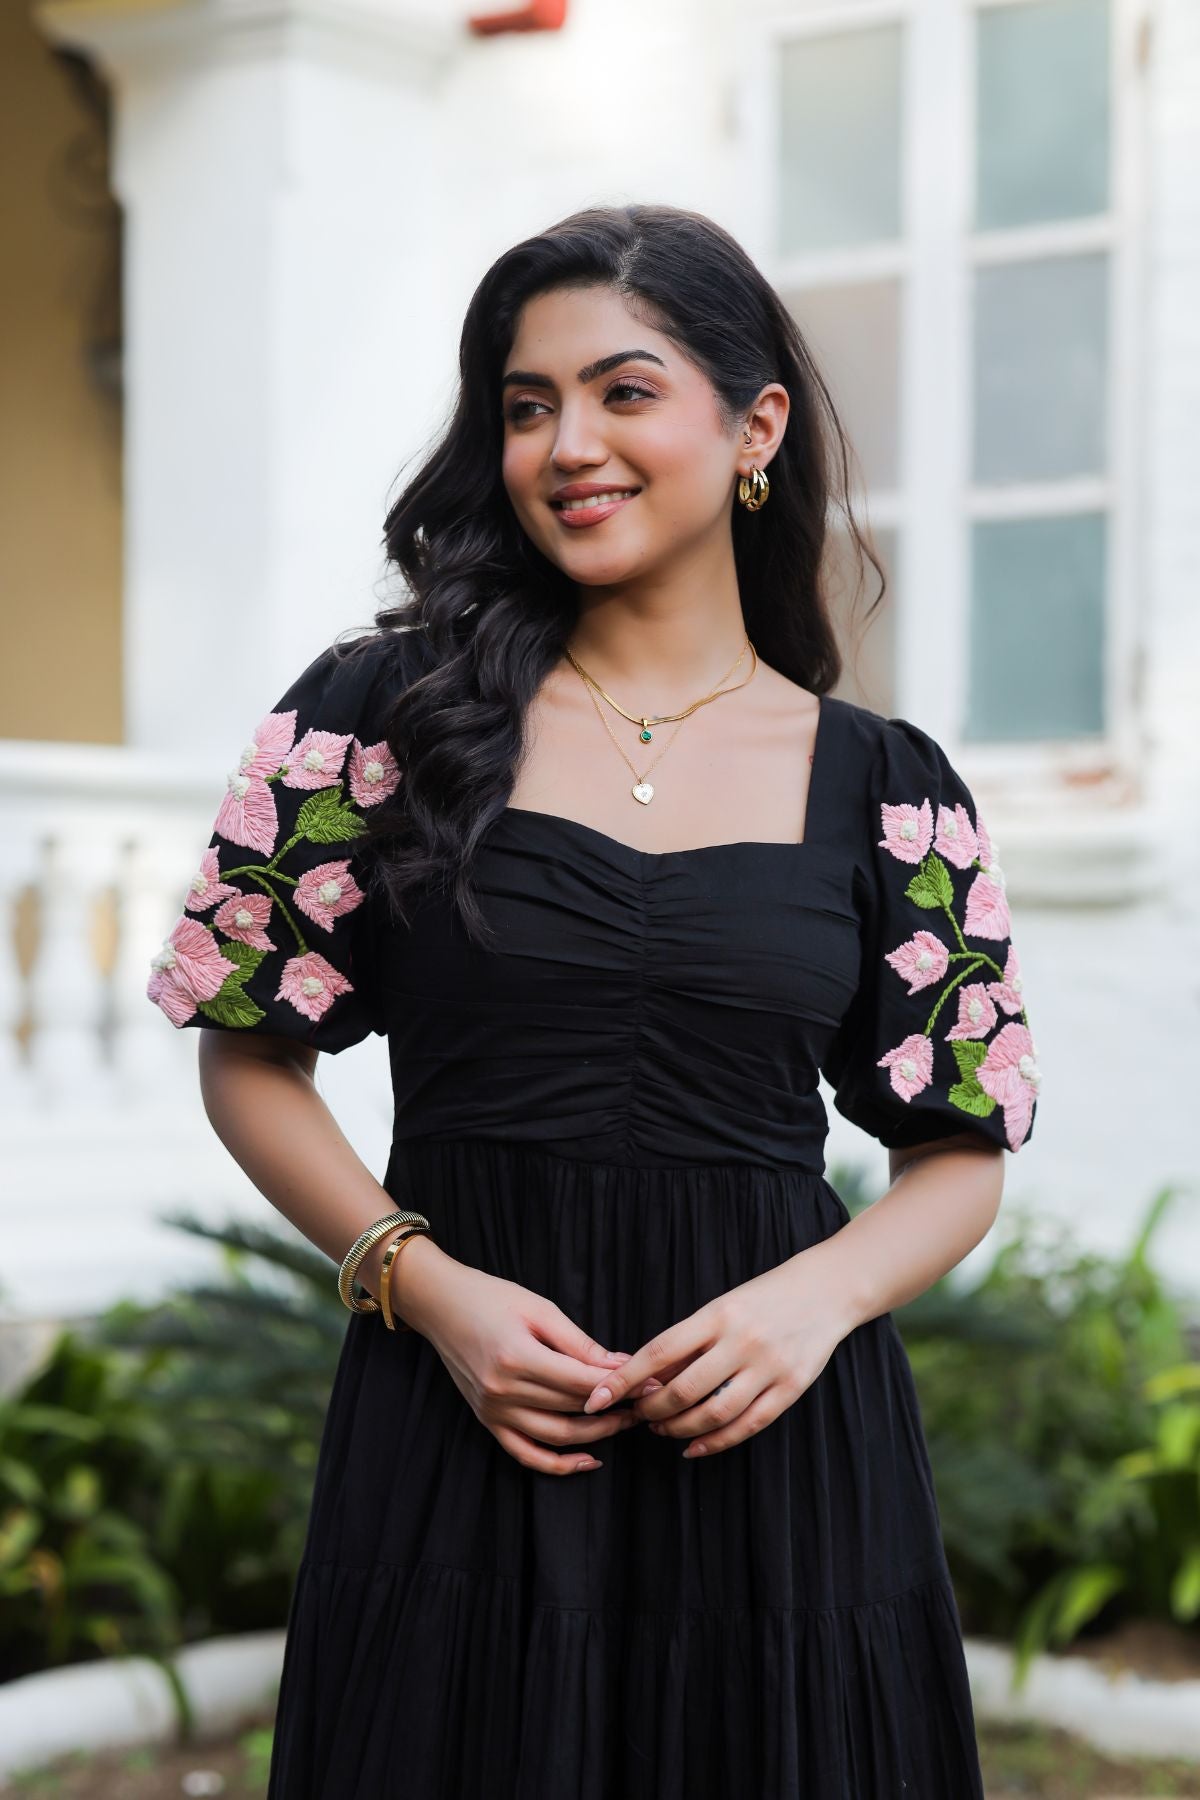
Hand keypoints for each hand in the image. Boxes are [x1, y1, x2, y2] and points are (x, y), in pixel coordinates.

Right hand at [420, 1260, 639, 1474]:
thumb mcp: (539, 1309)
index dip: (620, 1384)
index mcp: (517, 1356)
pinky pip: (526, 1453)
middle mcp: (503, 1390)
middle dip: (616, 1408)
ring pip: (556, 1436)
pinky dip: (557, 1464)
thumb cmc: (489, 1297)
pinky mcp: (487, 1420)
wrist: (440, 1304)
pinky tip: (588, 1460)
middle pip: (572, 1410)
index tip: (649, 1382)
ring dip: (596, 1435)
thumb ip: (579, 1343)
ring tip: (626, 1423)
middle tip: (646, 1402)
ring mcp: (493, 1410)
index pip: (580, 1381)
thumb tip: (621, 1364)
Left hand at [579, 1249, 857, 1457]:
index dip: (625, 1379)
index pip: (659, 1352)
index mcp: (718, 1314)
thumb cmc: (765, 1296)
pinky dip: (716, 1442)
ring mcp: (769, 1367)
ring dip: (680, 1429)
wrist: (826, 1290)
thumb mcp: (723, 1306)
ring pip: (713, 1413)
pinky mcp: (791, 1388)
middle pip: (683, 1389)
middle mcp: (742, 1341)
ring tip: (662, 1429)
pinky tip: (694, 1447)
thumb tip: (646, 1375)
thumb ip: (691, 1339)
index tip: (598, 1398)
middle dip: (651, 1409)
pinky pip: (748, 1425)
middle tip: (638, 1415)